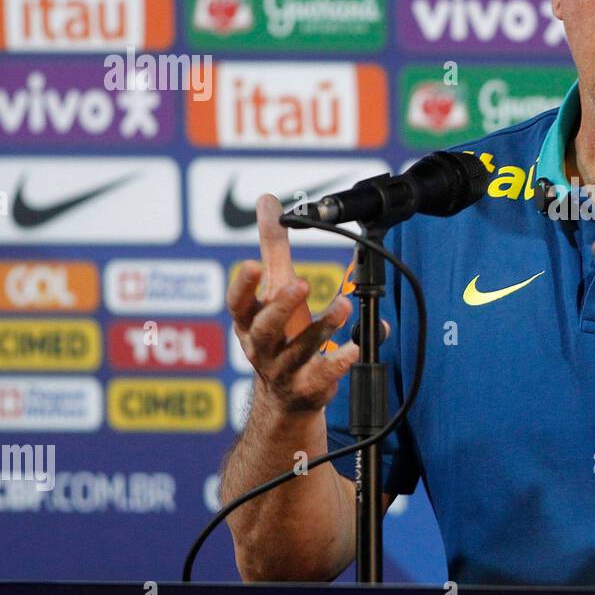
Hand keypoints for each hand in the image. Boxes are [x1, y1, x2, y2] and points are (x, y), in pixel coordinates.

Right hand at [226, 194, 363, 413]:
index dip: (242, 286)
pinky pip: (324, 374)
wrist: (286, 394)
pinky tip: (357, 345)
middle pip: (266, 328)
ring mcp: (285, 369)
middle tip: (301, 282)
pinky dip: (340, 360)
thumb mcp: (273, 287)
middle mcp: (262, 347)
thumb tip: (267, 200)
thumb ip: (273, 245)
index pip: (238, 304)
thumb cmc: (279, 331)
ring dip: (321, 326)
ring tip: (343, 304)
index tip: (253, 264)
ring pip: (299, 350)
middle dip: (281, 305)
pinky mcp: (309, 386)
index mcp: (250, 321)